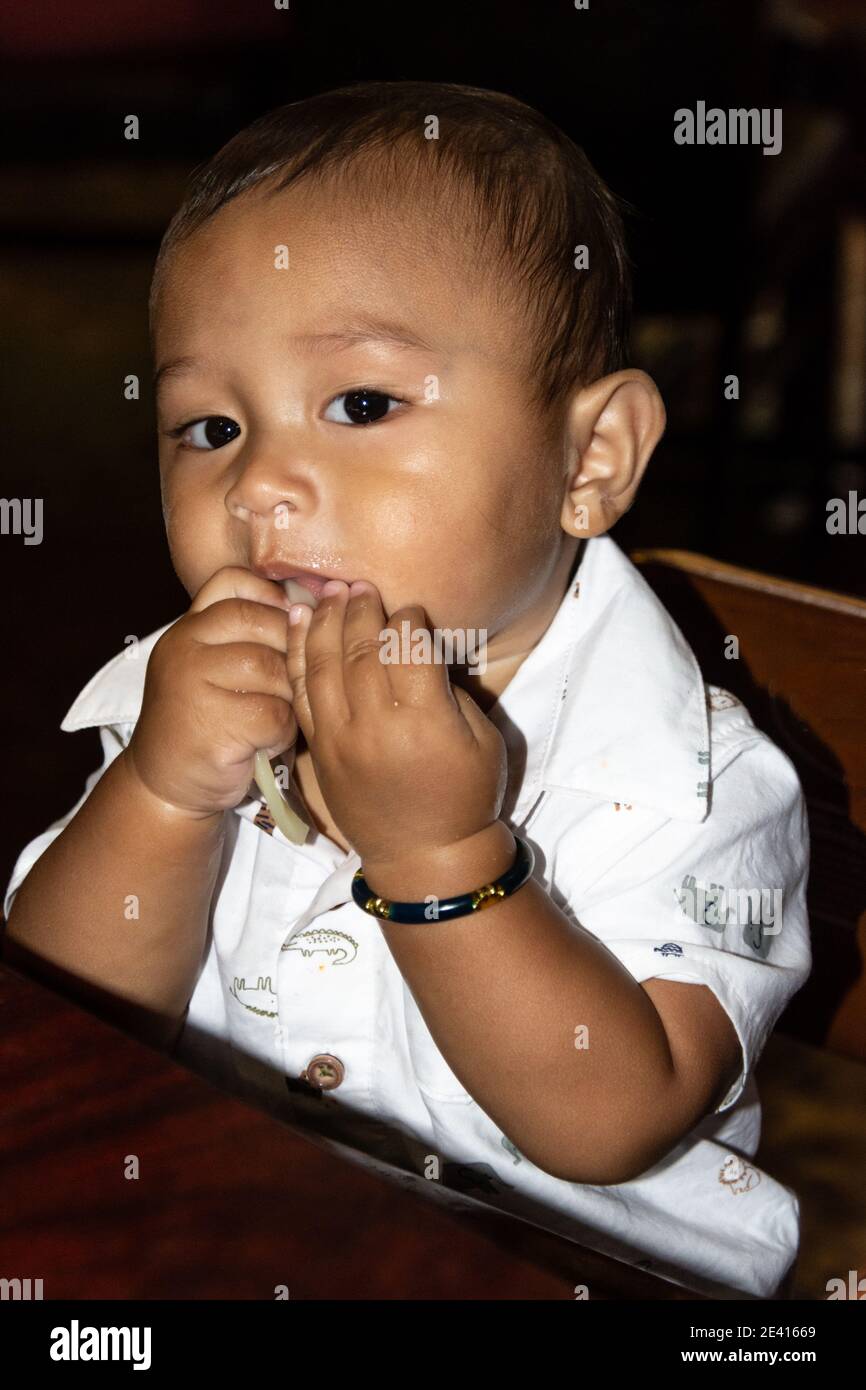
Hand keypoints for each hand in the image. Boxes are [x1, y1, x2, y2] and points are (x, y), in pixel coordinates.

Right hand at [126, 566, 297, 817]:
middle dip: (291, 650)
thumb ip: (245, 635)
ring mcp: (192, 684)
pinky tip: (267, 741)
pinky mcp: (211, 723)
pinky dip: (282, 731)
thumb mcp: (211, 667)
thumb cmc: (204, 723)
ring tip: (277, 715)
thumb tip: (311, 605)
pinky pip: (274, 713)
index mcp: (187, 628)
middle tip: (292, 682)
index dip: (271, 593)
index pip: (231, 581)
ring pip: (273, 669)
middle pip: (262, 623)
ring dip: (289, 696)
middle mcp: (184, 648)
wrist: (166, 785)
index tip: (292, 618)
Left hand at [285, 580, 507, 865]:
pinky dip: (297, 653)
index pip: (408, 648)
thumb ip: (449, 691)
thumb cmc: (466, 796)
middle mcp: (378, 726)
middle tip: (362, 586)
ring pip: (325, 664)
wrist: (425, 856)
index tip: (410, 608)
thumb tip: (418, 648)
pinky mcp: (320, 749)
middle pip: (361, 649)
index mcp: (425, 721)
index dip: (407, 619)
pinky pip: (302, 692)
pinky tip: (298, 623)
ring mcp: (342, 738)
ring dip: (324, 622)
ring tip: (330, 593)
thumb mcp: (482, 740)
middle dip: (361, 609)